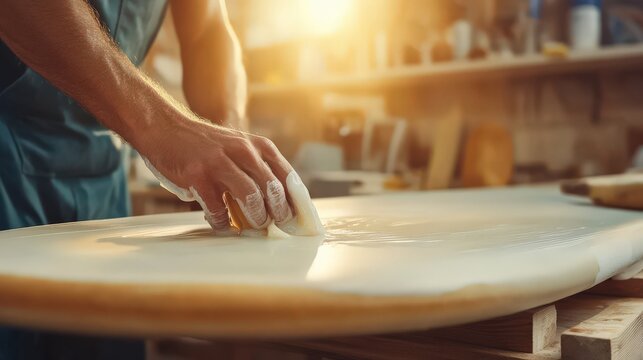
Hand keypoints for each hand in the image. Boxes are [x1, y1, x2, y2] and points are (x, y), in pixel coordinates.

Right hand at [139, 111, 293, 232]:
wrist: (167, 129)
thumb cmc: (208, 145)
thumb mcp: (240, 146)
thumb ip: (259, 167)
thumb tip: (281, 202)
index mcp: (258, 145)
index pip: (287, 176)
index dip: (295, 200)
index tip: (297, 217)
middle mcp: (242, 151)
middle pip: (272, 188)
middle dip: (278, 212)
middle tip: (277, 223)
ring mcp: (219, 163)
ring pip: (250, 198)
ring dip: (255, 217)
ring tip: (255, 224)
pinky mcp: (198, 177)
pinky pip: (218, 209)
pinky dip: (223, 222)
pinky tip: (224, 223)